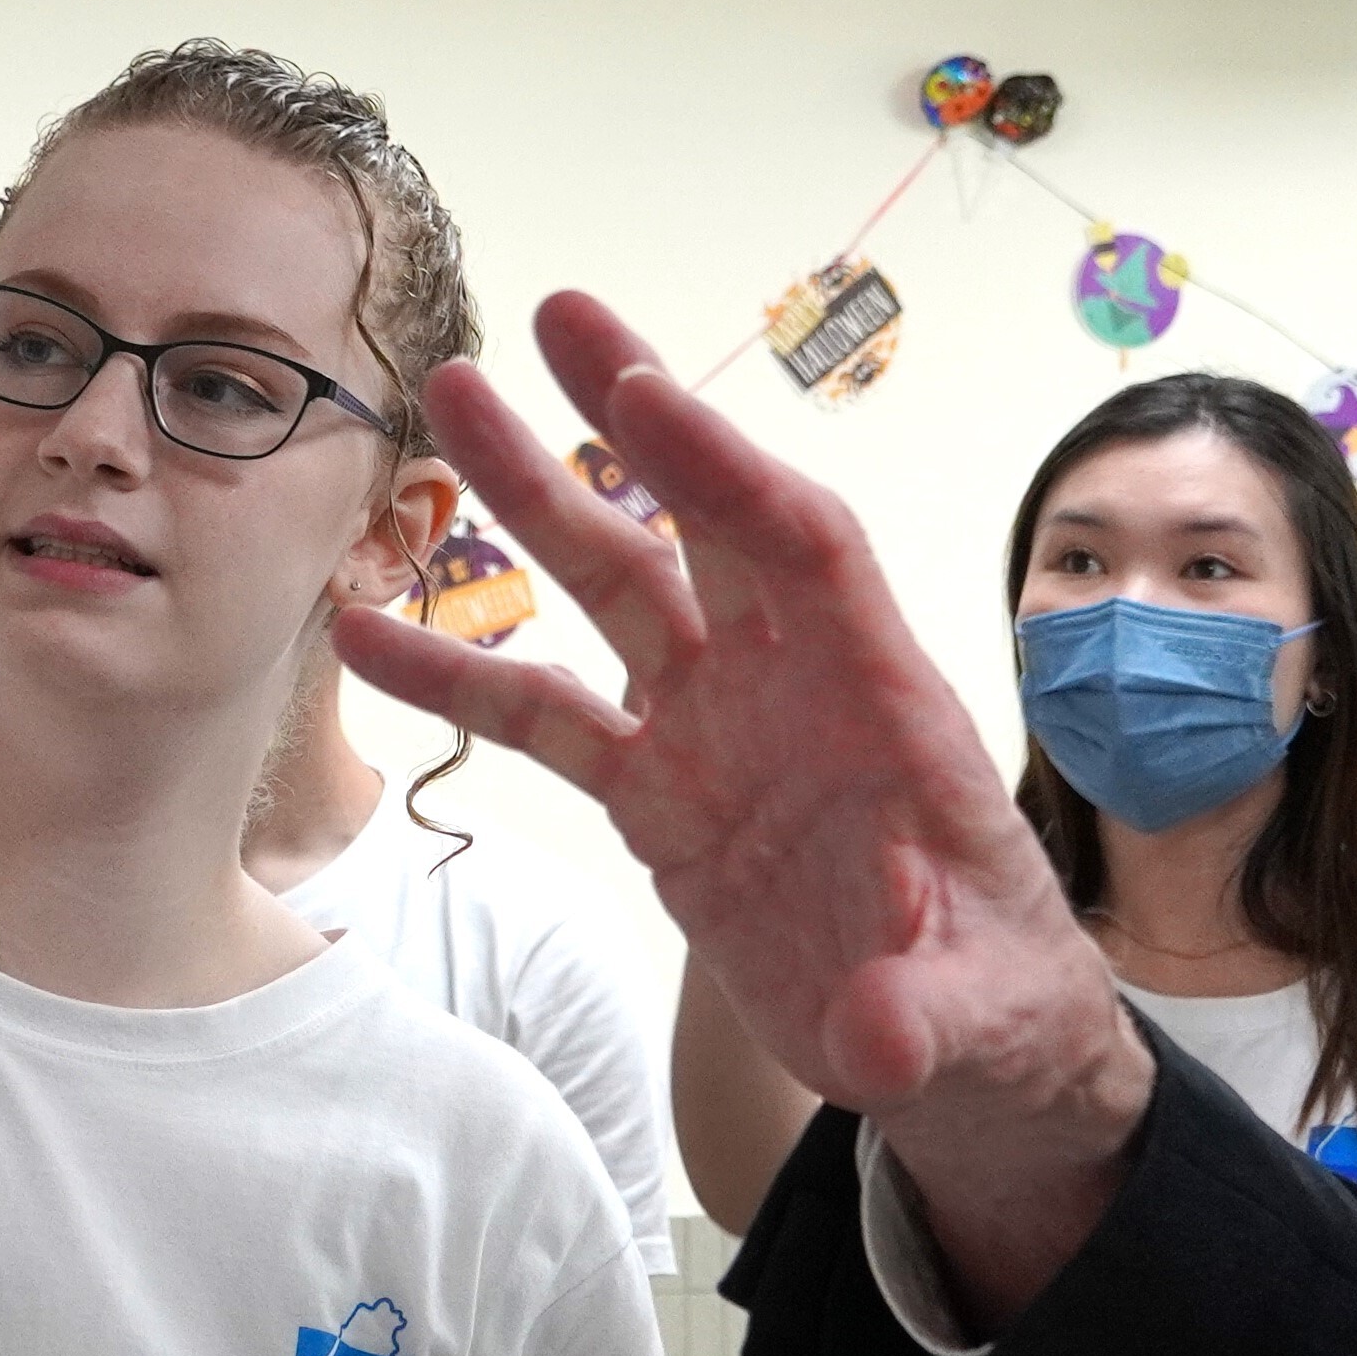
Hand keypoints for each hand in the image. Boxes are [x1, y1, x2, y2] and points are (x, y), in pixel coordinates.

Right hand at [336, 292, 1122, 1128]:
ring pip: (611, 586)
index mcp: (878, 700)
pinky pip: (545, 720)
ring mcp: (714, 728)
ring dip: (535, 496)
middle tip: (553, 309)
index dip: (720, 467)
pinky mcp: (658, 792)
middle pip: (698, 519)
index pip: (799, 546)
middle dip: (629, 413)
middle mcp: (788, 685)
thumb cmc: (990, 1000)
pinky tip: (366, 637)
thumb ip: (920, 1018)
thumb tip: (876, 1038)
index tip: (641, 385)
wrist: (955, 1046)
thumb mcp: (973, 1020)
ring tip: (446, 400)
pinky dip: (459, 679)